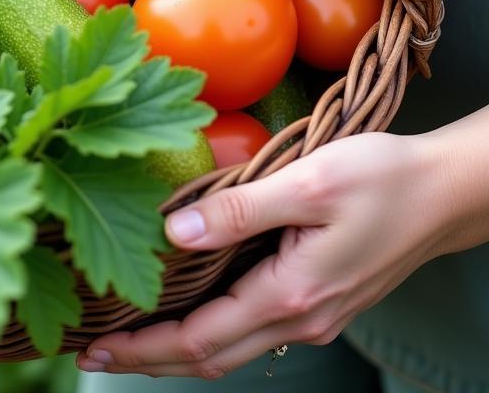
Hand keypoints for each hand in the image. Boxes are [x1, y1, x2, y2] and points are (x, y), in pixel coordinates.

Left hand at [77, 131, 452, 378]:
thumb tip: (175, 233)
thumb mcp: (308, 182)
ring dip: (175, 346)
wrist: (447, 191)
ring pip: (229, 346)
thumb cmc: (382, 179)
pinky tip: (185, 304)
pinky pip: (249, 327)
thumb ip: (240, 210)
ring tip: (126, 332)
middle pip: (208, 357)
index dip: (141, 348)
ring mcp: (311, 313)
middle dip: (147, 358)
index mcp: (291, 295)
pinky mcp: (316, 296)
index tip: (93, 348)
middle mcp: (299, 318)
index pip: (199, 340)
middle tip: (92, 350)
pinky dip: (207, 327)